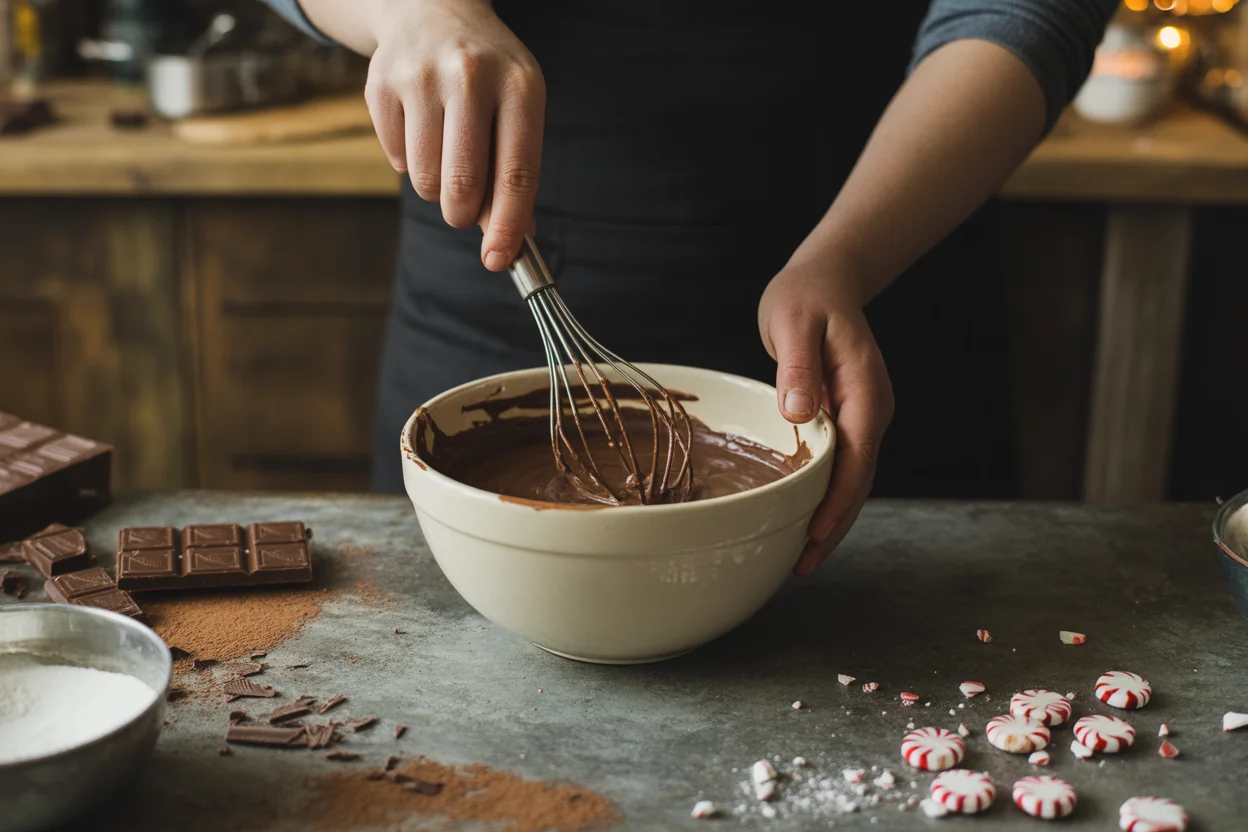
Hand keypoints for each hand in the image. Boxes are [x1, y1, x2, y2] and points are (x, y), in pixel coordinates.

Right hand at [363, 0, 544, 269]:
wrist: (432, 8)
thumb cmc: (488, 75)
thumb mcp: (518, 108)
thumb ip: (517, 172)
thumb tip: (511, 239)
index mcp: (519, 85)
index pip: (516, 173)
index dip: (508, 227)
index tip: (499, 261)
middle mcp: (470, 76)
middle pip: (462, 185)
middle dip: (463, 214)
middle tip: (464, 209)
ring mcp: (420, 77)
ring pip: (424, 180)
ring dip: (436, 187)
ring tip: (446, 155)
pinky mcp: (380, 84)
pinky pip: (396, 159)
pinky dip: (410, 161)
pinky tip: (421, 128)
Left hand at [758, 259, 893, 576]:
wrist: (826, 279)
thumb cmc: (807, 296)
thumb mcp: (795, 322)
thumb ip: (797, 364)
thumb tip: (799, 410)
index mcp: (865, 392)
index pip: (856, 458)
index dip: (837, 500)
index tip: (815, 532)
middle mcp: (871, 410)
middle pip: (859, 480)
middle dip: (835, 525)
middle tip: (804, 565)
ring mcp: (862, 417)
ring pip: (853, 479)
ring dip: (832, 518)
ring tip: (804, 557)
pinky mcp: (847, 419)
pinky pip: (841, 466)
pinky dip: (826, 496)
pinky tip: (804, 517)